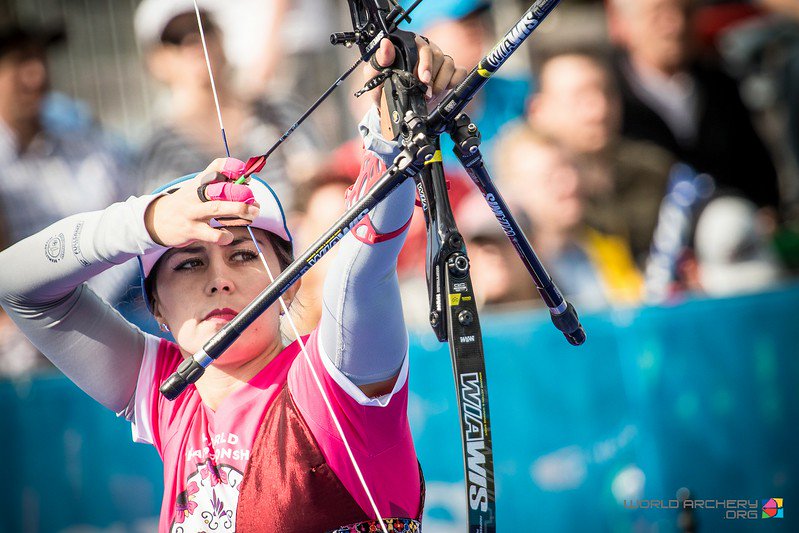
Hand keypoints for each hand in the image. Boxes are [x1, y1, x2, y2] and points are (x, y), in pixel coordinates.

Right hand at [144, 158, 260, 247]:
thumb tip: (249, 189)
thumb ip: (220, 187)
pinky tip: (228, 236)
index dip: (233, 167)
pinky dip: (225, 236)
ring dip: (239, 210)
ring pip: (217, 208)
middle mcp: (196, 194)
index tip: (246, 174)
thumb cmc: (187, 204)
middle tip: (254, 200)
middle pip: (220, 188)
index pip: (217, 166)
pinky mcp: (191, 230)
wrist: (156, 220)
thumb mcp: (198, 190)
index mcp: (200, 182)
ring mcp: (193, 212)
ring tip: (253, 214)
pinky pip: (212, 234)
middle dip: (241, 193)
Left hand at [363, 36, 467, 111]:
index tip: (423, 79)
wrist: (393, 108)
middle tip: (425, 92)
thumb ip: (379, 61)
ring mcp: (438, 61)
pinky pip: (459, 72)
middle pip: (437, 55)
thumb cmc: (383, 88)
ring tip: (430, 95)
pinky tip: (446, 89)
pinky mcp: (448, 73)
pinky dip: (454, 81)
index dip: (425, 63)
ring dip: (441, 83)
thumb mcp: (375, 77)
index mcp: (408, 47)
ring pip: (448, 64)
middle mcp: (425, 51)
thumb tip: (385, 44)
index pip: (422, 46)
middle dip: (432, 76)